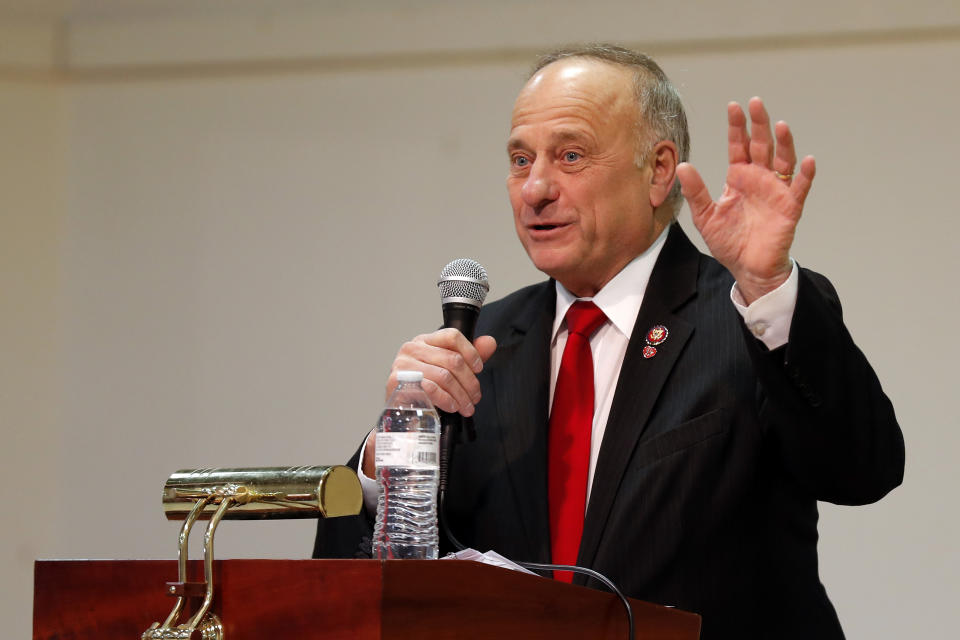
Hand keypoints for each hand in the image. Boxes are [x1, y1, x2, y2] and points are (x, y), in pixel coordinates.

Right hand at [387, 328, 497, 415]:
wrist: (401, 407)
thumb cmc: (423, 385)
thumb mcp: (448, 368)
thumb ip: (469, 355)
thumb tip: (489, 343)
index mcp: (426, 340)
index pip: (452, 336)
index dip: (470, 352)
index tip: (478, 368)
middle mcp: (412, 348)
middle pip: (452, 359)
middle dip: (469, 381)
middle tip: (475, 396)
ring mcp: (404, 364)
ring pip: (444, 376)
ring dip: (461, 395)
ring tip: (466, 406)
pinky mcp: (398, 382)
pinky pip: (430, 389)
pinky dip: (446, 399)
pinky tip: (452, 406)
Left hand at [676, 97, 815, 303]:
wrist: (747, 268)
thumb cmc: (728, 241)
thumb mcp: (705, 216)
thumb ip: (696, 191)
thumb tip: (682, 166)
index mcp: (739, 177)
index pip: (739, 146)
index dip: (737, 127)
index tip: (733, 106)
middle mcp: (760, 178)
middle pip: (762, 146)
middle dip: (759, 124)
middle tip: (756, 103)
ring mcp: (776, 191)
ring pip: (783, 160)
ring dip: (784, 142)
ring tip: (780, 125)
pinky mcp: (790, 207)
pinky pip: (800, 188)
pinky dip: (805, 175)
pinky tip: (807, 161)